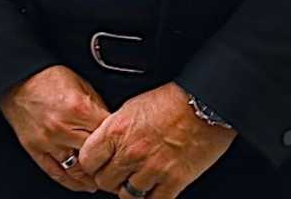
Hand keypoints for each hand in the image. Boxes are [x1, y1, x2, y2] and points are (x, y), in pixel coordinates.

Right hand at [0, 65, 111, 191]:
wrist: (17, 78)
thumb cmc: (48, 79)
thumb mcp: (82, 86)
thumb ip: (99, 109)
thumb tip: (113, 129)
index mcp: (78, 109)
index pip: (108, 136)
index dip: (120, 141)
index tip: (125, 146)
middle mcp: (62, 128)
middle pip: (96, 156)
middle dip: (109, 162)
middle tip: (120, 166)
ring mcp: (47, 141)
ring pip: (77, 170)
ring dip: (93, 178)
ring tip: (103, 179)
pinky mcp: (34, 148)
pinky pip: (55, 172)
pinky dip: (72, 182)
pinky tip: (83, 184)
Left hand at [76, 82, 233, 197]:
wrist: (203, 105)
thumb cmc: (169, 101)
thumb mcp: (129, 108)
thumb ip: (113, 131)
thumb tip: (105, 147)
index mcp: (115, 131)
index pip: (87, 161)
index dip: (91, 165)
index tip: (97, 166)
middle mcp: (131, 152)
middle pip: (104, 182)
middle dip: (109, 180)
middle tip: (118, 176)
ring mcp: (152, 168)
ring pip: (127, 195)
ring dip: (130, 190)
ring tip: (136, 181)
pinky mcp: (174, 180)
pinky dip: (152, 197)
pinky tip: (154, 189)